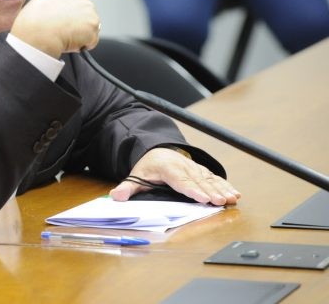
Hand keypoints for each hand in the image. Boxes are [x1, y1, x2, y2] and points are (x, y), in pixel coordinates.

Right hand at [11, 0, 99, 57]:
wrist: (39, 32)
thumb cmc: (33, 20)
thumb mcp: (40, 0)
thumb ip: (54, 0)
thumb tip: (56, 8)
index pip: (75, 1)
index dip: (69, 14)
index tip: (62, 20)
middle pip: (85, 14)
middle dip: (77, 23)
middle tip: (62, 30)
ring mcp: (90, 11)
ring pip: (89, 27)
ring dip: (80, 34)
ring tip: (65, 36)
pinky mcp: (94, 26)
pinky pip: (91, 40)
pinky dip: (83, 45)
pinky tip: (70, 42)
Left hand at [109, 148, 240, 205]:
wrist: (158, 150)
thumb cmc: (149, 167)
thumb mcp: (136, 175)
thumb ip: (128, 187)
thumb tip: (116, 196)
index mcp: (167, 168)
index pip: (180, 180)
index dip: (192, 190)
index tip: (202, 199)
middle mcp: (184, 167)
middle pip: (198, 181)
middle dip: (211, 192)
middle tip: (221, 202)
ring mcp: (194, 168)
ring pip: (209, 179)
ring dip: (222, 189)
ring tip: (232, 199)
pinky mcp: (202, 171)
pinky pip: (215, 178)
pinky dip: (225, 185)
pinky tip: (235, 194)